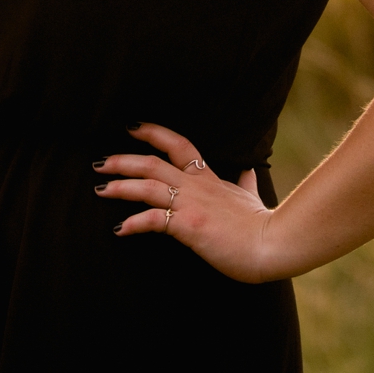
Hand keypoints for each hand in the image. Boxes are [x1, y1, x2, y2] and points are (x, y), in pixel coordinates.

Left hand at [95, 122, 280, 283]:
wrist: (272, 244)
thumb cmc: (261, 225)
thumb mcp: (252, 196)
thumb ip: (245, 182)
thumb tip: (250, 170)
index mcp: (208, 178)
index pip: (179, 144)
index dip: (154, 133)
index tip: (132, 128)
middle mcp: (196, 186)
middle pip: (153, 163)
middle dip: (123, 160)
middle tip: (101, 162)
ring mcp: (191, 204)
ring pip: (147, 185)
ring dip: (120, 186)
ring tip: (100, 189)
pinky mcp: (188, 226)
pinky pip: (152, 219)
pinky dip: (133, 222)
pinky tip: (120, 229)